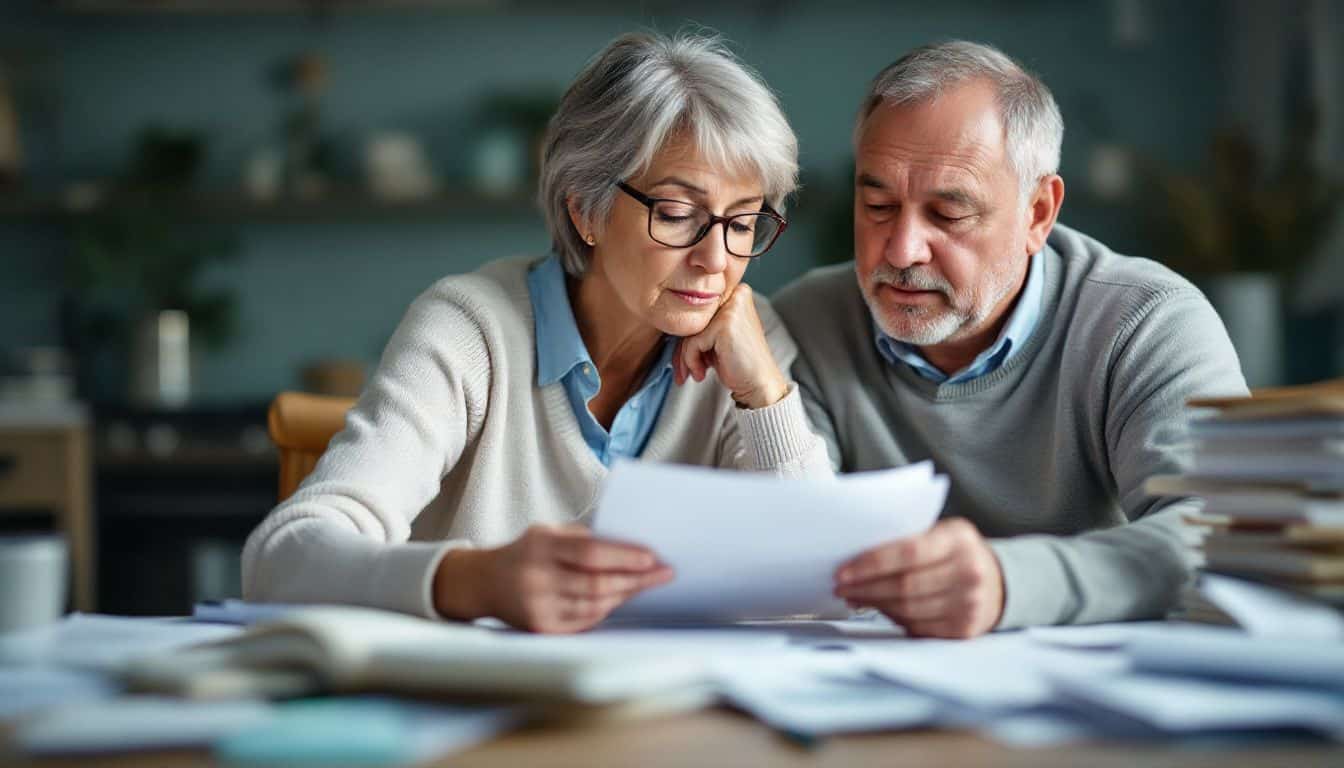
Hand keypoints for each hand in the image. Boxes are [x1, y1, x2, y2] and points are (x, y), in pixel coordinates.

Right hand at [436, 525, 672, 633]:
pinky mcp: (542, 628)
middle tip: (663, 573)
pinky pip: (585, 620)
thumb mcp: (547, 532)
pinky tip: (622, 597)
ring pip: (595, 605)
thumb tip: (629, 547)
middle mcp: (537, 578)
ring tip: (647, 583)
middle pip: (597, 583)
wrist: (483, 582)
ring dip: (626, 594)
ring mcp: (539, 607)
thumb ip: (583, 538)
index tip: (652, 557)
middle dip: (636, 579)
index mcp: (540, 547)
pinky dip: (607, 608)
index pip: (590, 554)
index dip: (624, 557)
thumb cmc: (525, 552)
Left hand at [673, 283, 788, 409]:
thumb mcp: (717, 337)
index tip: (684, 359)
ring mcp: (732, 307)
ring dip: (686, 358)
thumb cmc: (738, 363)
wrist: (760, 384)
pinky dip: (692, 361)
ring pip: (689, 331)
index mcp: (736, 293)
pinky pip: (692, 342)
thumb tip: (668, 324)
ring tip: (697, 373)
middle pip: (693, 319)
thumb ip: (700, 323)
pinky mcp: (725, 323)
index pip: (699, 311)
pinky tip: (702, 373)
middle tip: (684, 371)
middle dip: (683, 349)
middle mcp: (736, 294)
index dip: (688, 336)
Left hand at [833, 518, 1003, 637]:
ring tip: (855, 597)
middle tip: (841, 587)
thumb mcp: (941, 533)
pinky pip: (918, 627)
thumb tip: (856, 557)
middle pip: (905, 585)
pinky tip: (879, 609)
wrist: (998, 581)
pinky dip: (893, 618)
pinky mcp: (964, 629)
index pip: (908, 552)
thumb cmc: (956, 552)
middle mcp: (969, 572)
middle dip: (866, 588)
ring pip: (908, 609)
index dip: (871, 564)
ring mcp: (969, 603)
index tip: (843, 571)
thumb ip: (907, 538)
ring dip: (875, 605)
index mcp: (958, 539)